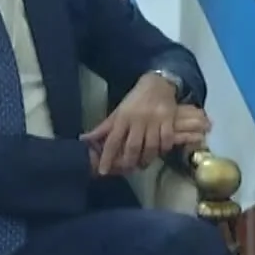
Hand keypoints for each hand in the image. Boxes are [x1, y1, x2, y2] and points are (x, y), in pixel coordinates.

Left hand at [82, 75, 211, 175]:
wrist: (157, 83)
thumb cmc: (135, 100)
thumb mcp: (118, 112)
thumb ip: (104, 128)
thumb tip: (85, 139)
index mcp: (122, 117)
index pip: (112, 141)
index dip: (107, 157)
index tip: (103, 171)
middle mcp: (138, 120)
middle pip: (133, 146)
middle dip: (129, 162)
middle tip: (128, 170)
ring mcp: (155, 120)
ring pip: (151, 146)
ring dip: (147, 159)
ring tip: (143, 165)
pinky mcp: (169, 120)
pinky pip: (167, 140)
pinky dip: (163, 149)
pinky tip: (159, 153)